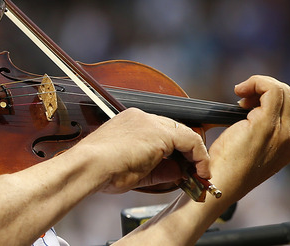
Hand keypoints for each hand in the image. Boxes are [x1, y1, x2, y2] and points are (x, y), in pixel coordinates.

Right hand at [69, 108, 210, 193]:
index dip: (175, 149)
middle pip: (174, 129)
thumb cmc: (100, 170)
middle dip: (187, 150)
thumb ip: (158, 169)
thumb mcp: (135, 170)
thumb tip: (178, 172)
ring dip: (195, 153)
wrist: (89, 167)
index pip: (160, 130)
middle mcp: (140, 117)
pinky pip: (190, 140)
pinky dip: (199, 155)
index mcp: (129, 122)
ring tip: (200, 171)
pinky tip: (200, 169)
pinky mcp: (159, 133)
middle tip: (195, 168)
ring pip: (184, 133)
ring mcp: (150, 122)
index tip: (182, 164)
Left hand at [207, 75, 289, 197]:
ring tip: (242, 96)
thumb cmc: (230, 166)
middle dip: (270, 91)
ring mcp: (282, 132)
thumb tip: (256, 101)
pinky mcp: (265, 125)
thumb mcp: (258, 148)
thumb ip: (267, 130)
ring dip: (261, 85)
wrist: (219, 184)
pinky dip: (257, 82)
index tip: (263, 103)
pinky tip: (240, 91)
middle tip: (245, 100)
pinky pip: (271, 90)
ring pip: (283, 91)